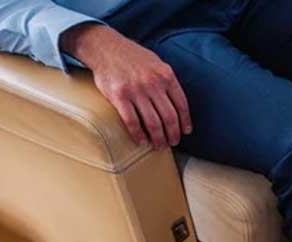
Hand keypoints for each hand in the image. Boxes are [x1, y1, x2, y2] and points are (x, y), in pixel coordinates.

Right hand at [60, 23, 191, 149]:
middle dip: (173, 135)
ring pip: (153, 123)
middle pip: (169, 117)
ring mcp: (136, 90)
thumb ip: (167, 81)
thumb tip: (178, 104)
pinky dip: (138, 135)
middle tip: (172, 143)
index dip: (185, 121)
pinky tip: (141, 141)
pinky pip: (132, 122)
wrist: (105, 47)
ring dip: (158, 139)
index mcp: (166, 75)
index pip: (182, 104)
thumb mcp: (157, 63)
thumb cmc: (133, 57)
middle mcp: (153, 83)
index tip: (185, 132)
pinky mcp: (119, 96)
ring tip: (159, 146)